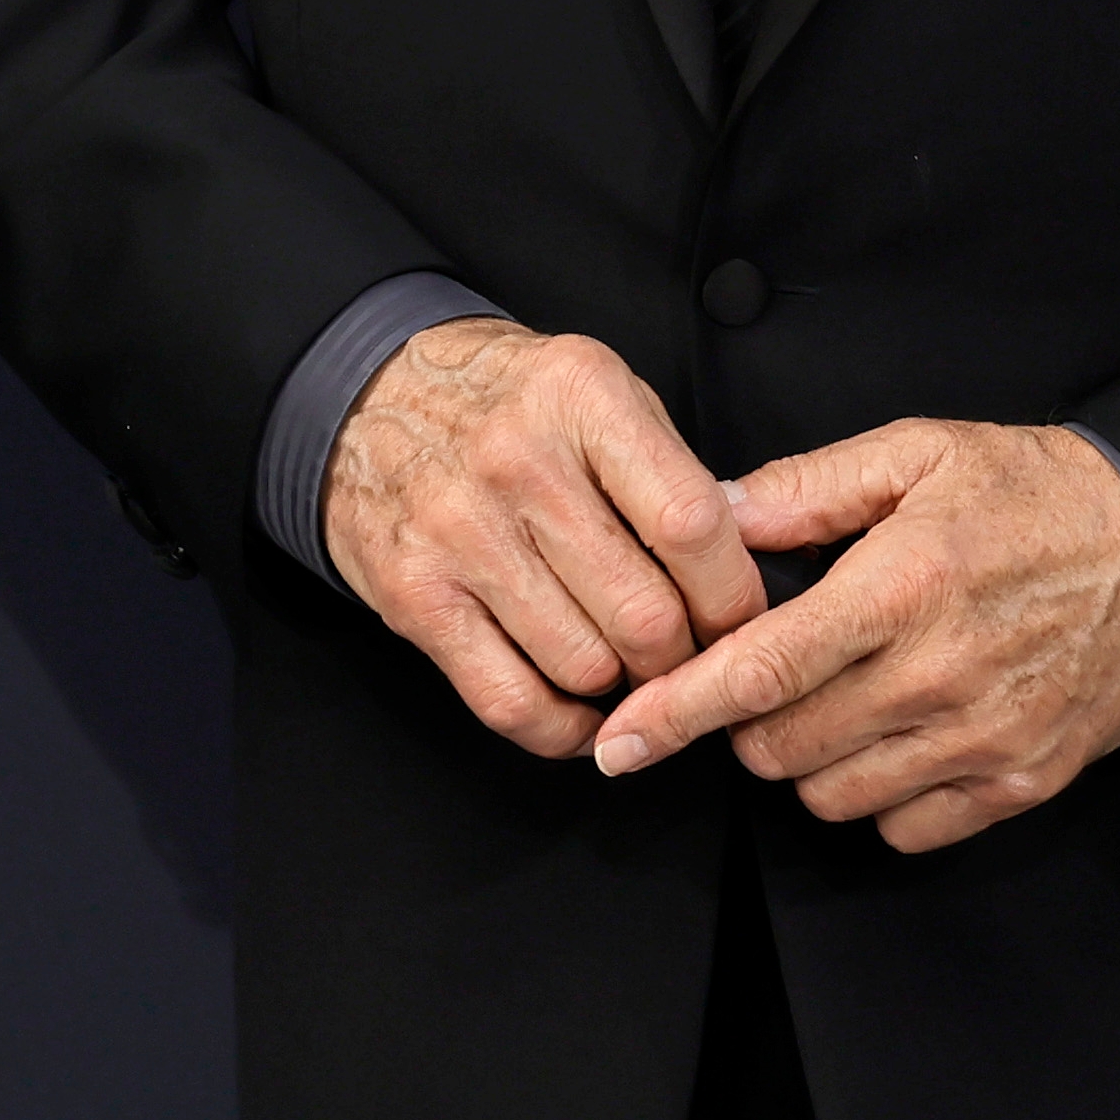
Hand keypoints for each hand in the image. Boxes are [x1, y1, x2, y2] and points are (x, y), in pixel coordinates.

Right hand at [323, 318, 766, 757]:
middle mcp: (519, 463)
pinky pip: (510, 701)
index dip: (733, 594)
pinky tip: (583, 713)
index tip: (746, 619)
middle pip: (643, 612)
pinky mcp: (414, 597)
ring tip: (633, 673)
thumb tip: (742, 564)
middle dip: (685, 657)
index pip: (691, 522)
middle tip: (691, 656)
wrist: (374, 395)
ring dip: (625, 692)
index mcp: (582, 397)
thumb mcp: (599, 388)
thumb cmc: (506, 399)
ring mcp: (460, 533)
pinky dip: (563, 730)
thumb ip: (667, 469)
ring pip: (584, 667)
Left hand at [588, 420, 1119, 852]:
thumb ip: (810, 485)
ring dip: (810, 760)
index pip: (761, 670)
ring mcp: (982, 739)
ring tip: (841, 699)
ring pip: (834, 796)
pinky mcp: (1020, 783)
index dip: (677, 712)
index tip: (619, 740)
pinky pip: (906, 829)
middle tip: (773, 673)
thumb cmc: (1036, 492)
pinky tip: (897, 738)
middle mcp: (937, 675)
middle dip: (749, 721)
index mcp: (902, 586)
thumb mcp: (921, 452)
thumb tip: (716, 513)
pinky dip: (880, 798)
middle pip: (783, 746)